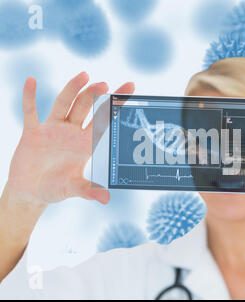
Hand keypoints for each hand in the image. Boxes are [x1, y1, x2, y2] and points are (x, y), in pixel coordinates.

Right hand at [6, 72, 134, 206]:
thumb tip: (106, 198)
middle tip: (105, 85)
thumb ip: (88, 191)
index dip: (116, 107)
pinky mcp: (33, 132)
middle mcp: (72, 133)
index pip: (104, 122)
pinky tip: (31, 81)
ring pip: (64, 104)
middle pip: (86, 108)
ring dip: (73, 90)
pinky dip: (30, 97)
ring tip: (84, 75)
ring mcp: (53, 130)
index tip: (130, 89)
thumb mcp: (73, 189)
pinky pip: (30, 112)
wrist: (31, 192)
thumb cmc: (55, 189)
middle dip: (95, 96)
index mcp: (85, 145)